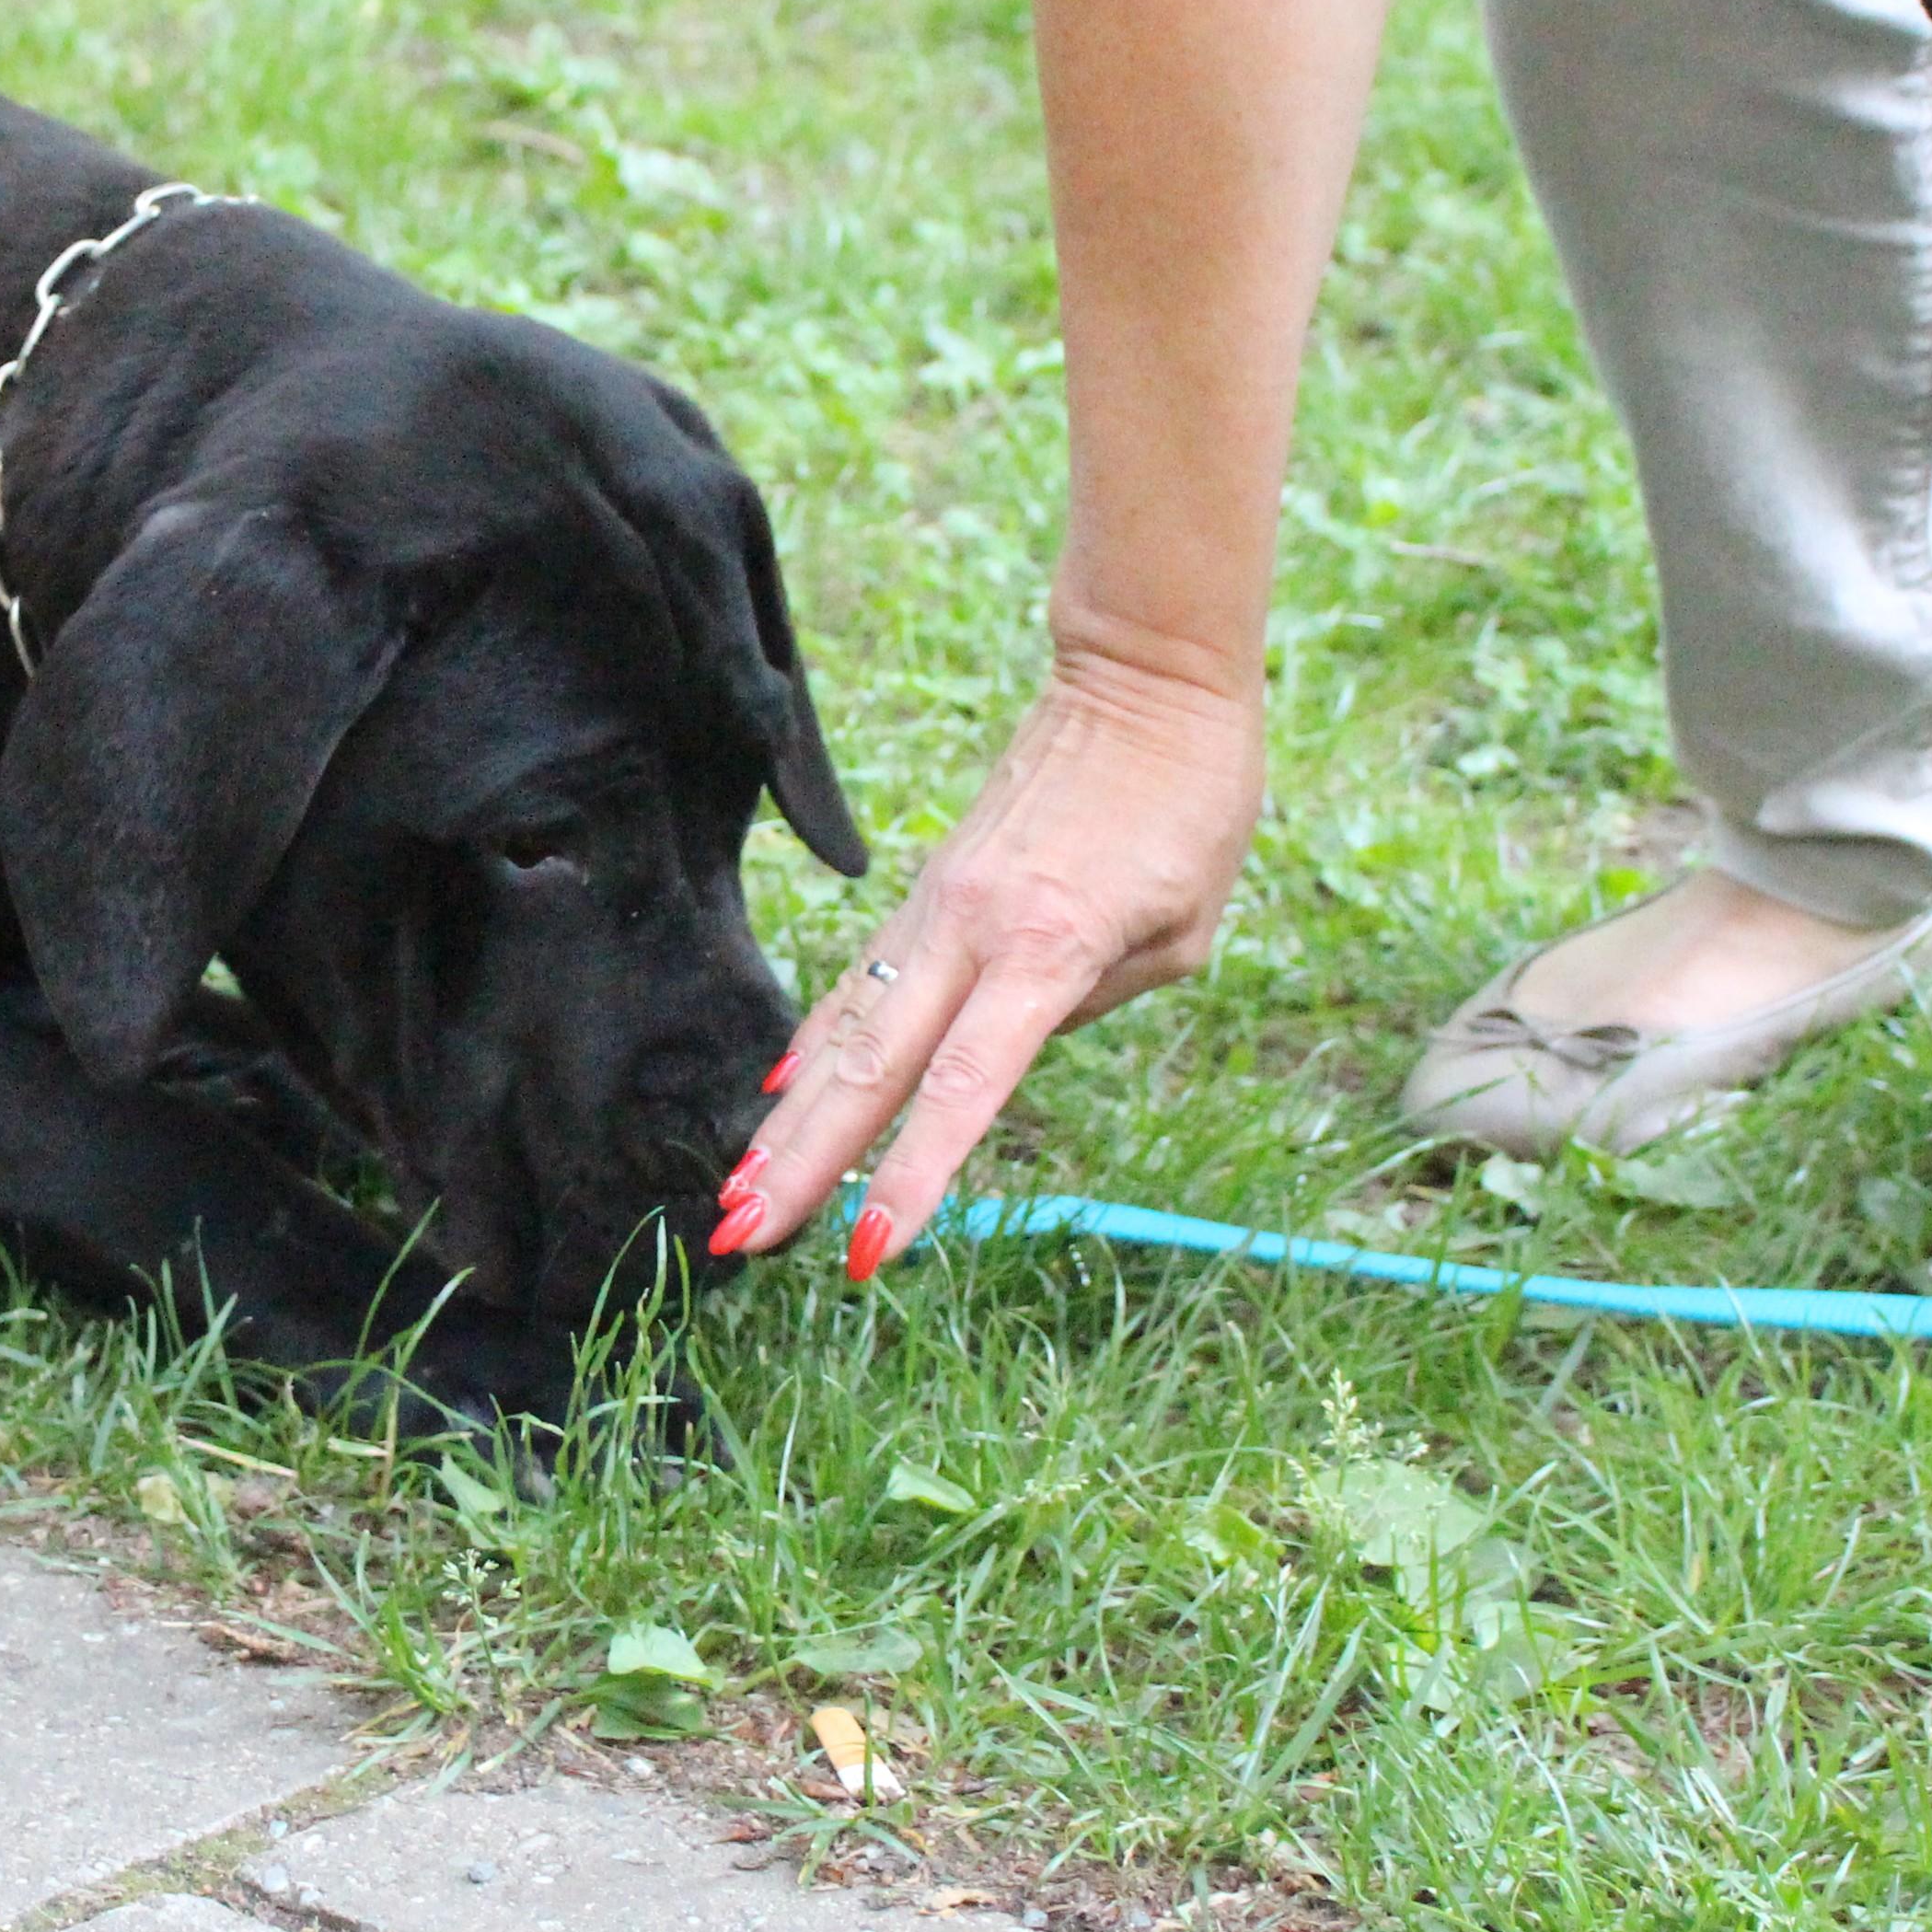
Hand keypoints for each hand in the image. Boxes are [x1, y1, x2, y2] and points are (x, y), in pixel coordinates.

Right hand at [710, 642, 1264, 1277]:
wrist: (1143, 678)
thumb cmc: (1192, 803)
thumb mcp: (1183, 929)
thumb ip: (1095, 998)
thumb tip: (1017, 1040)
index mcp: (1048, 945)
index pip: (965, 1087)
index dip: (915, 1177)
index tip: (868, 1253)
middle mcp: (974, 927)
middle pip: (869, 1068)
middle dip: (802, 1163)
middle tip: (741, 1238)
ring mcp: (940, 903)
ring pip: (847, 1027)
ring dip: (790, 1117)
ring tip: (739, 1190)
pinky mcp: (931, 887)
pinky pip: (862, 978)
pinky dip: (819, 1037)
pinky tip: (781, 1088)